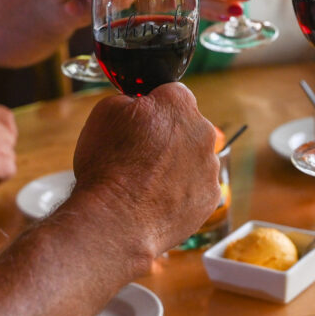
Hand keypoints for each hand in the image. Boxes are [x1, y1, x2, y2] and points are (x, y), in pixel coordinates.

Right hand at [71, 82, 219, 258]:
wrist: (116, 221)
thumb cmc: (107, 165)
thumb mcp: (105, 113)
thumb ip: (129, 100)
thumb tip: (138, 105)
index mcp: (178, 104)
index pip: (170, 94)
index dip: (150, 108)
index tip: (137, 123)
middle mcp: (202, 131)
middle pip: (185, 127)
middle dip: (166, 137)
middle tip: (137, 156)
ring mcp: (209, 167)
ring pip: (192, 159)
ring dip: (174, 166)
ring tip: (144, 184)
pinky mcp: (210, 198)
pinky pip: (195, 188)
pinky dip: (180, 193)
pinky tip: (155, 201)